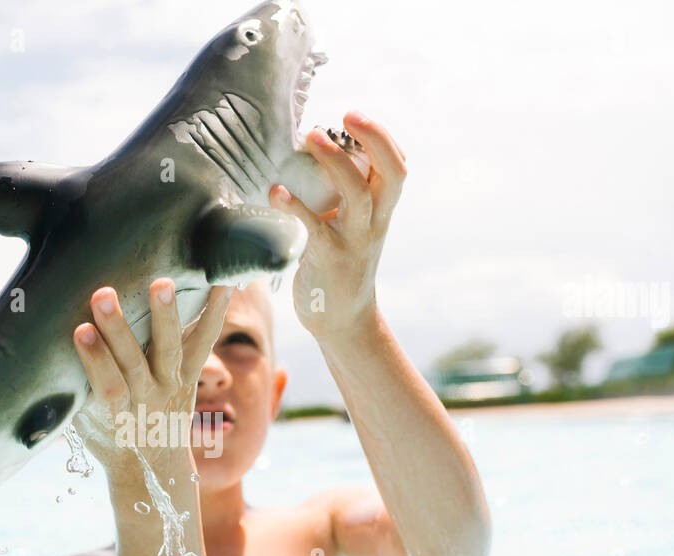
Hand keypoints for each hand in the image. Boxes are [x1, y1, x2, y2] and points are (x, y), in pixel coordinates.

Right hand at [72, 279, 233, 477]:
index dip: (95, 361)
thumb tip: (38, 355)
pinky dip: (215, 312)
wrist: (153, 464)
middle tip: (103, 296)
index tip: (80, 331)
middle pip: (133, 364)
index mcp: (119, 416)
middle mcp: (149, 399)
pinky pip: (204, 342)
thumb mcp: (85, 425)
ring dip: (164, 315)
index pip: (106, 387)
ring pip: (170, 350)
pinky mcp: (191, 373)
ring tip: (161, 283)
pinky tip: (225, 282)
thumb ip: (72, 396)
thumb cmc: (108, 437)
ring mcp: (172, 384)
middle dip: (118, 330)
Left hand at [271, 110, 406, 340]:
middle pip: (391, 174)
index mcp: (381, 212)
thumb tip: (312, 154)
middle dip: (373, 138)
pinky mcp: (329, 261)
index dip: (383, 139)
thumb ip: (342, 196)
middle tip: (346, 114)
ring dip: (336, 163)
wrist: (342, 322)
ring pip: (358, 195)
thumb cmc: (338, 265)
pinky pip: (316, 230)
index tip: (356, 116)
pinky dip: (295, 207)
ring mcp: (355, 243)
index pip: (397, 168)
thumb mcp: (349, 227)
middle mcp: (374, 224)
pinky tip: (276, 190)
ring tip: (311, 137)